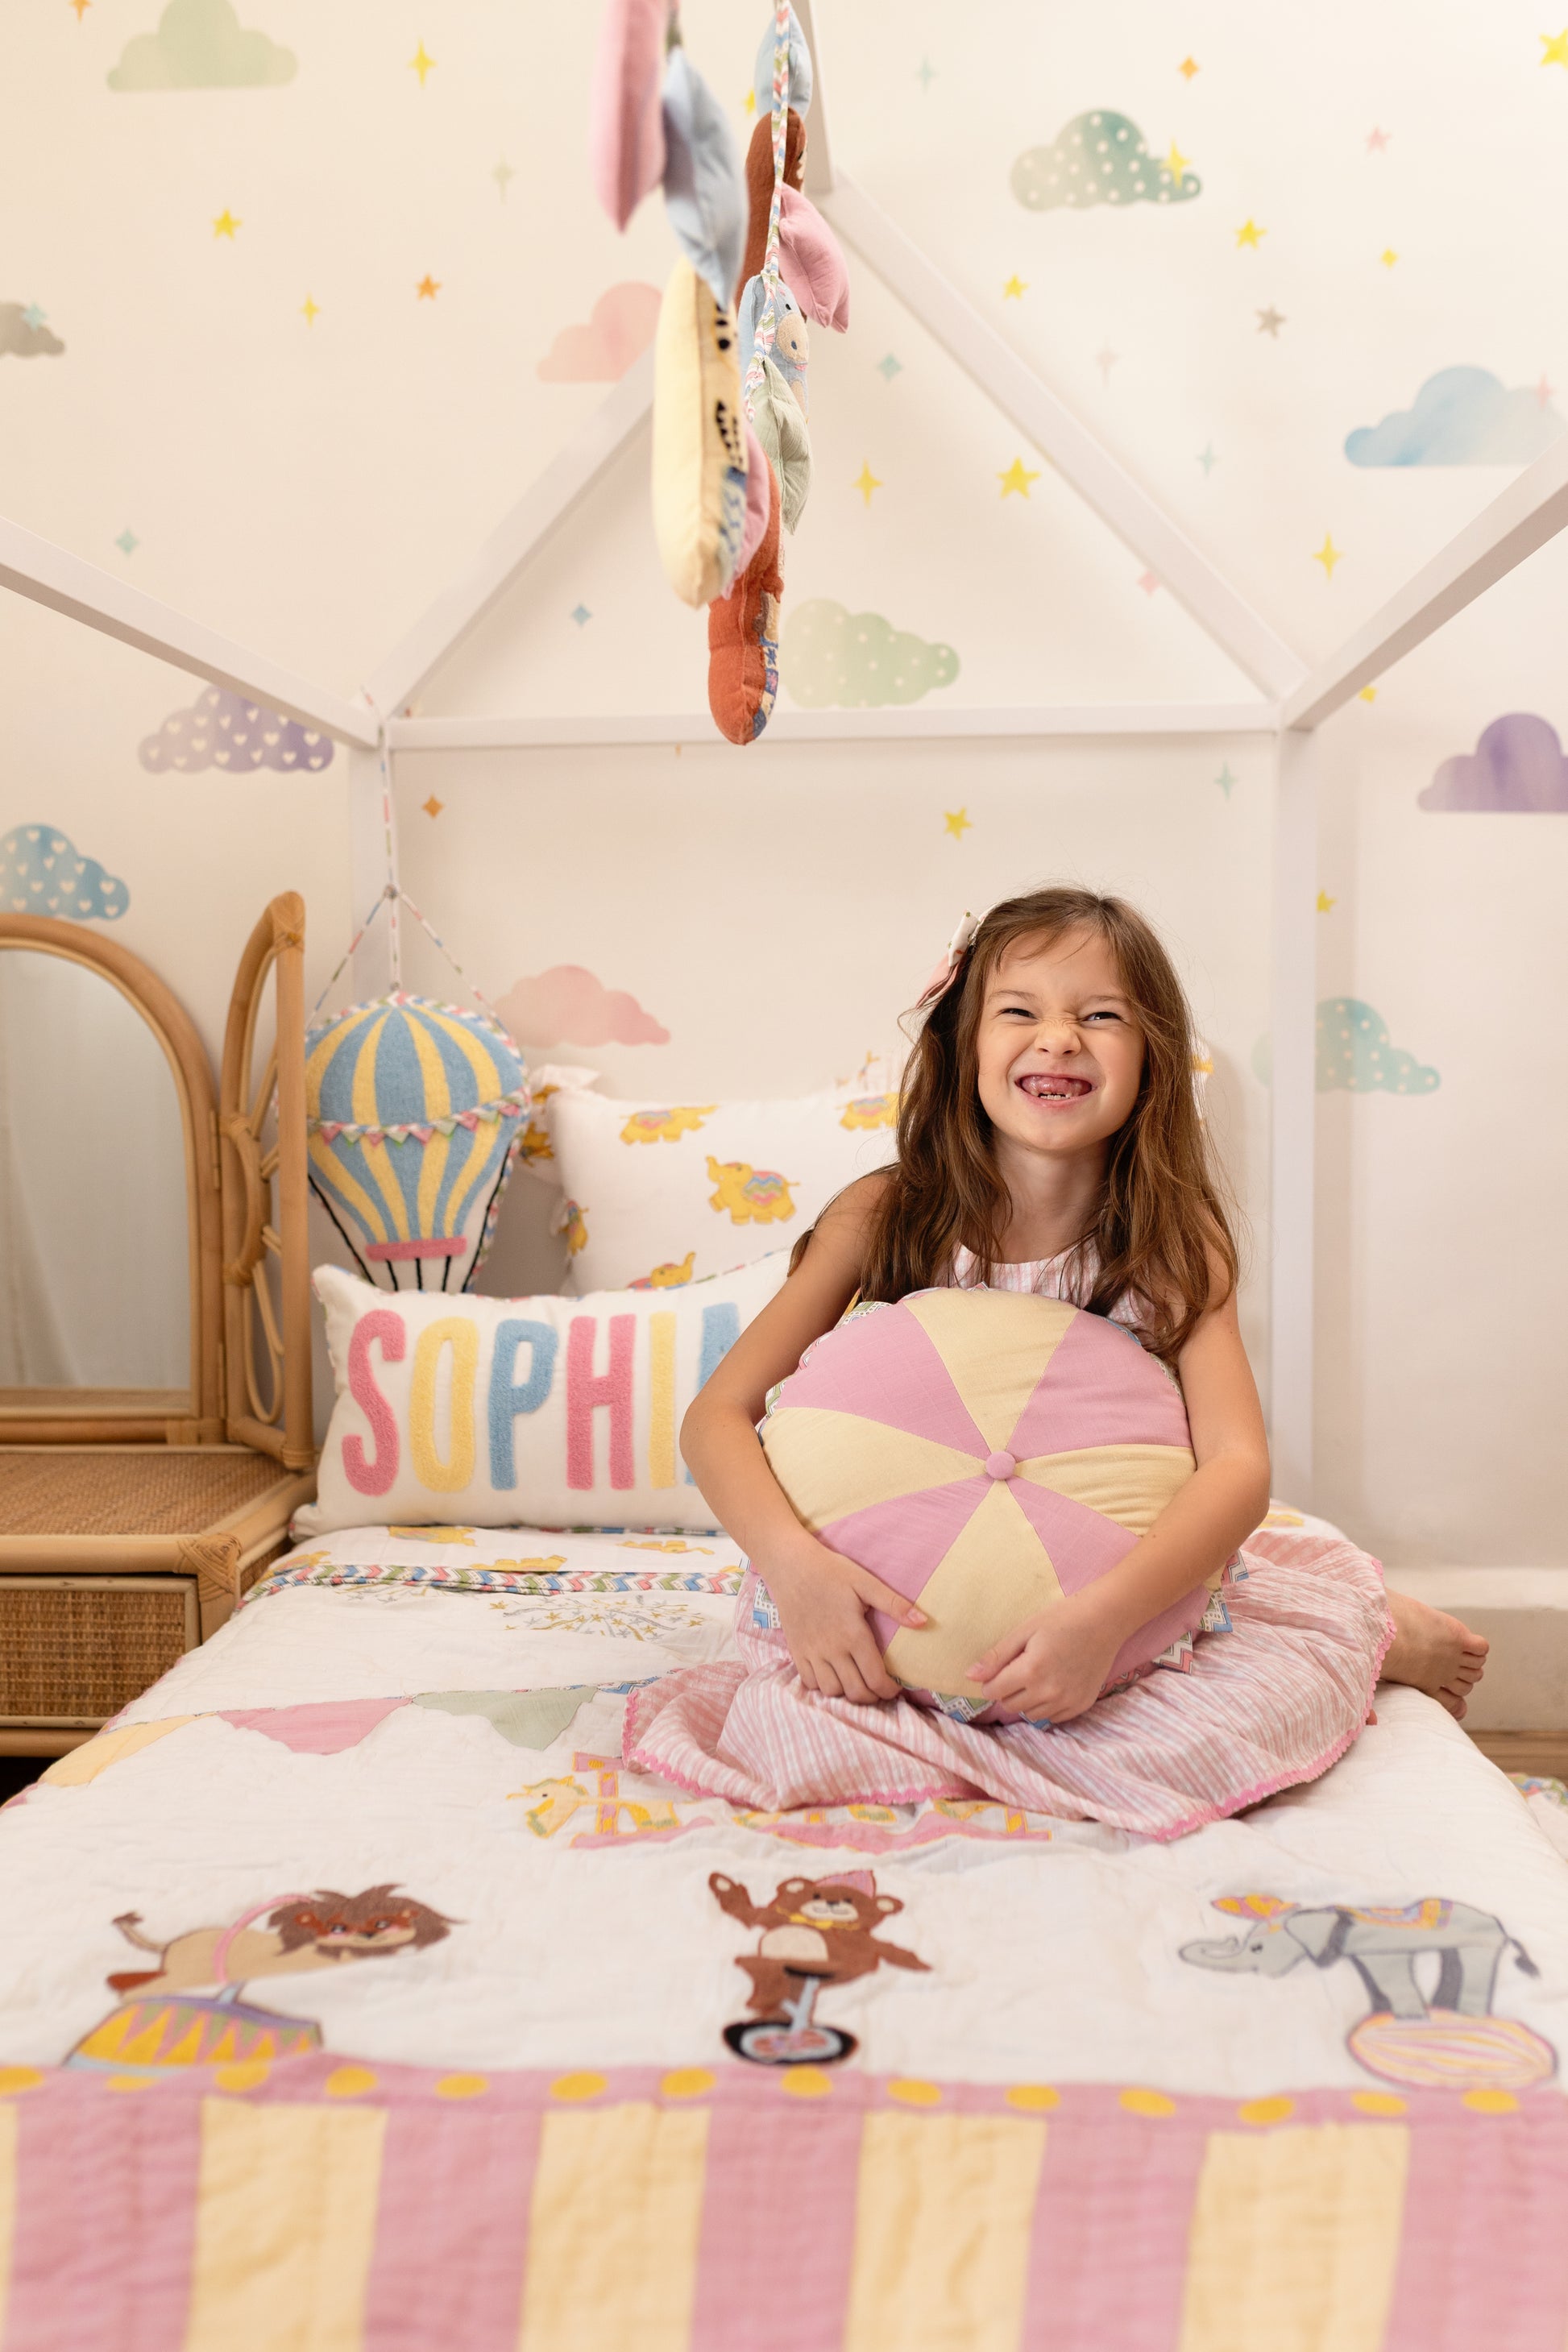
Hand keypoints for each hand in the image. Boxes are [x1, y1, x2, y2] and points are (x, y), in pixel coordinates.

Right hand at [763, 1539, 925, 1706]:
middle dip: (873, 1697)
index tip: (896, 1688)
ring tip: (858, 1683)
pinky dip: (823, 1686)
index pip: (875, 1679)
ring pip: (832, 1692)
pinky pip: (810, 1683)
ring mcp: (811, 1653)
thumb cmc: (831, 1571)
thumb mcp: (866, 1582)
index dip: (889, 1691)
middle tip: (880, 1689)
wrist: (790, 1565)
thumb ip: (894, 1604)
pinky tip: (834, 1676)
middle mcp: (832, 1649)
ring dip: (848, 1694)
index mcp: (853, 1635)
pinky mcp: (796, 1651)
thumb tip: (924, 1622)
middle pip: (856, 1692)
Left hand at [968, 1590, 1122, 1725]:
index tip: (998, 1671)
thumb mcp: (1025, 1630)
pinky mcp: (1081, 1705)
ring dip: (1026, 1700)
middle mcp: (1049, 1691)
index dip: (990, 1681)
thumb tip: (970, 1676)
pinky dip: (1047, 1705)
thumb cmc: (1062, 1619)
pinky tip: (1053, 1684)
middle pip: (1010, 1705)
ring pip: (1031, 1714)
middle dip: (1007, 1691)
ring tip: (1037, 1676)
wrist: (1104, 1621)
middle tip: (1019, 1670)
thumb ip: (997, 1656)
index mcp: (1031, 1670)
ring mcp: (1067, 1701)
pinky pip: (1053, 1717)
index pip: (994, 1691)